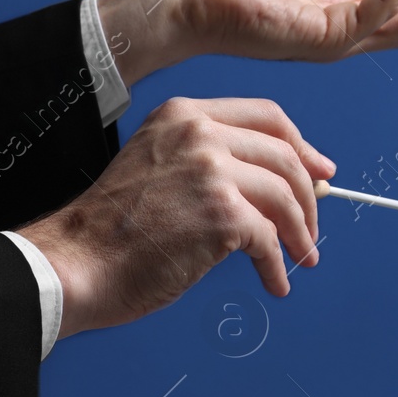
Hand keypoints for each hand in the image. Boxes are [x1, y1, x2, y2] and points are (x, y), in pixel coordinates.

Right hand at [18, 97, 333, 337]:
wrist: (75, 263)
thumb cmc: (112, 230)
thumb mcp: (159, 166)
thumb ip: (210, 162)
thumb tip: (277, 185)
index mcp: (184, 115)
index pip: (266, 116)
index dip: (301, 146)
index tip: (321, 171)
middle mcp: (200, 133)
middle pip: (285, 156)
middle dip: (309, 196)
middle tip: (313, 227)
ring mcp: (212, 170)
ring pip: (285, 196)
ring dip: (301, 233)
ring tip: (302, 257)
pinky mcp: (221, 214)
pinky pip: (270, 239)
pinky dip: (278, 265)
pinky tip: (275, 281)